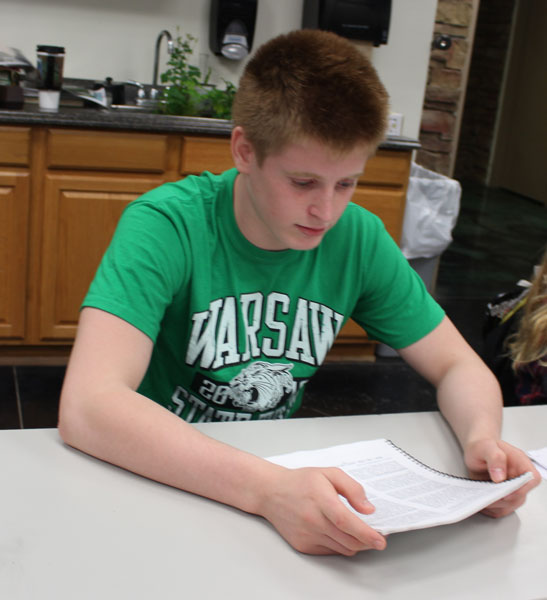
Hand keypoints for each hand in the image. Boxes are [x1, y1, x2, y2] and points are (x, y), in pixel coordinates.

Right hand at [256, 466, 385, 555]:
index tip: (380, 540)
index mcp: (320, 499)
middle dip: (366, 541)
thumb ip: (352, 488)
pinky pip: (330, 551)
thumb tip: (368, 509)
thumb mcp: (329, 473)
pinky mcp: (303, 545)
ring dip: (354, 543)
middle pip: (348, 540)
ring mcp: (307, 535)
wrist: (272, 492)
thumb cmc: (301, 481)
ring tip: (357, 531)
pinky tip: (337, 532)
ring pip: (341, 548)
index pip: (346, 522)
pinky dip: (340, 545)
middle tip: (375, 536)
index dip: (366, 533)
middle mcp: (313, 520)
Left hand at [464, 439, 540, 517]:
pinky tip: (481, 501)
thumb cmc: (482, 446)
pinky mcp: (503, 496)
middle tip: (487, 495)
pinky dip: (491, 509)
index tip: (506, 492)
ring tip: (482, 496)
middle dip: (503, 500)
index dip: (522, 488)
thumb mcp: (486, 447)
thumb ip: (495, 458)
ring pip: (510, 505)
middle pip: (520, 497)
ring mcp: (512, 489)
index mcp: (521, 463)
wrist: (475, 450)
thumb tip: (500, 477)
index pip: (532, 478)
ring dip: (496, 505)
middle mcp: (519, 478)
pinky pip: (500, 509)